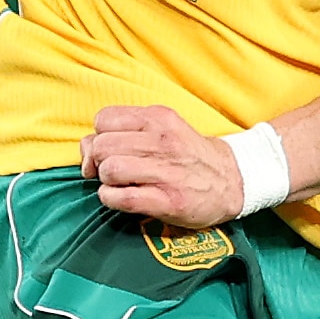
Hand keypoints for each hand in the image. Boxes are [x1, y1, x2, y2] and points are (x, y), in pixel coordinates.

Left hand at [81, 104, 244, 225]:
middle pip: (101, 146)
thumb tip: (86, 148)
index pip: (103, 120)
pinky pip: (121, 198)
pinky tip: (122, 199)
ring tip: (120, 185)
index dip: (98, 137)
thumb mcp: (164, 129)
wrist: (233, 181)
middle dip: (98, 162)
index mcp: (159, 118)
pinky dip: (111, 200)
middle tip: (110, 172)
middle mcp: (162, 141)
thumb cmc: (190, 156)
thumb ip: (125, 131)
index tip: (108, 151)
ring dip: (106, 182)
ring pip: (109, 170)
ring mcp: (166, 171)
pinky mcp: (168, 200)